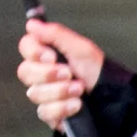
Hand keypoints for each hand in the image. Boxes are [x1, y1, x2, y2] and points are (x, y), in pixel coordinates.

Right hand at [18, 15, 101, 129]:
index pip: (25, 47)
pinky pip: (45, 111)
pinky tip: (76, 104)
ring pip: (35, 93)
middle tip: (69, 73)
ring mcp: (43, 94)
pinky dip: (63, 108)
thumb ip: (55, 34)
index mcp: (46, 54)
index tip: (52, 56)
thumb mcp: (80, 48)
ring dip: (60, 91)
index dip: (34, 52)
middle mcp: (41, 74)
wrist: (111, 96)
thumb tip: (32, 24)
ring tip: (79, 89)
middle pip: (25, 72)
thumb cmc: (96, 70)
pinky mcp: (49, 113)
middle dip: (48, 74)